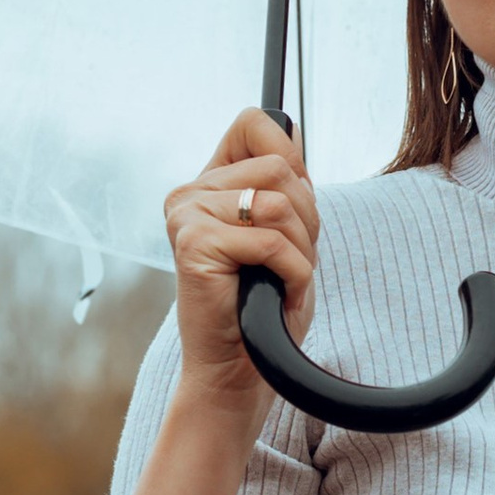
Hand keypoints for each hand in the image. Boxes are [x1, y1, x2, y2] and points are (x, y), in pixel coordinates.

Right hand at [164, 110, 319, 406]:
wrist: (237, 371)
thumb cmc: (263, 307)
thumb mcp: (284, 233)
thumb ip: (283, 184)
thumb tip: (292, 130)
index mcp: (209, 184)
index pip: (253, 123)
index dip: (289, 153)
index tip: (296, 199)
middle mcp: (190, 193)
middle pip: (281, 167)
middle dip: (307, 218)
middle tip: (292, 260)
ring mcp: (187, 215)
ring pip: (280, 203)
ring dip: (301, 250)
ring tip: (283, 280)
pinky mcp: (194, 243)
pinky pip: (272, 242)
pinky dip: (294, 273)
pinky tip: (279, 296)